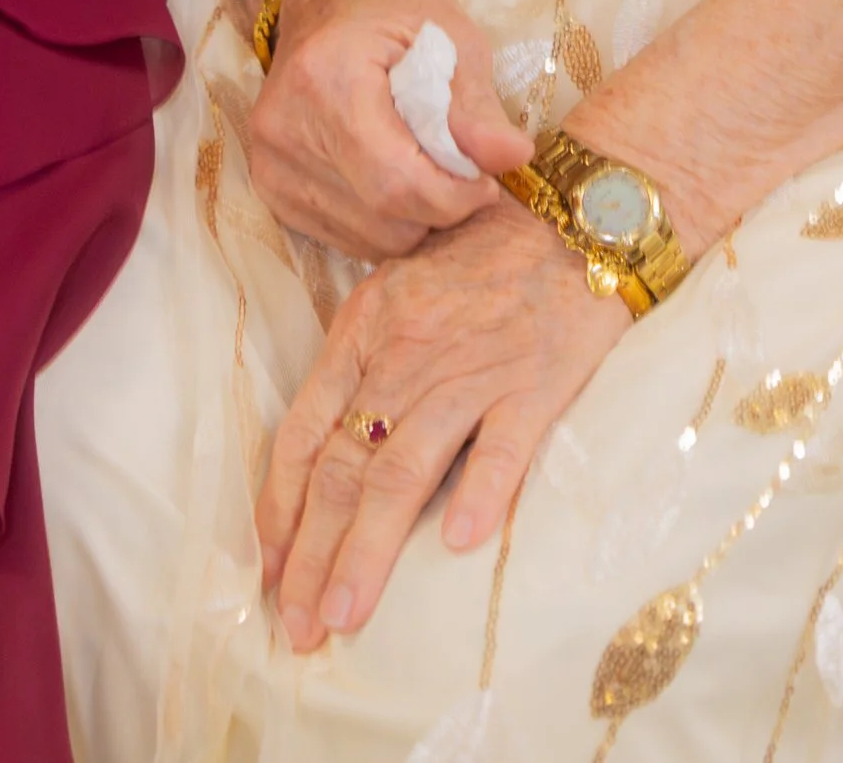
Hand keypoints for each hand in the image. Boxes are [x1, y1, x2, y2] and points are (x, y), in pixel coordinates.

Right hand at [249, 0, 527, 257]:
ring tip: (424, 165)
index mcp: (326, 80)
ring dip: (414, 220)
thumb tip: (514, 157)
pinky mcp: (271, 188)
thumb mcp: (449, 37)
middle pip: (384, 220)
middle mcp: (284, 130)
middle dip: (439, 210)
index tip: (488, 180)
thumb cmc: (392, 5)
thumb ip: (475, 106)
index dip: (455, 197)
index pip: (396, 182)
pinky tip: (392, 174)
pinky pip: (346, 238)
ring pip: (368, 241)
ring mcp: (271, 164)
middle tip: (462, 171)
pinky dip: (384, 222)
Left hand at [258, 200, 624, 650]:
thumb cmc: (484, 257)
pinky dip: (479, 493)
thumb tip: (326, 457)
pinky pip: (501, 445)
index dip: (281, 507)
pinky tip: (458, 543)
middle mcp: (405, 352)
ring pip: (404, 470)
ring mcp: (470, 369)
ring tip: (345, 614)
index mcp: (364, 329)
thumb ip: (367, 364)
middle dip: (313, 553)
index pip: (304, 430)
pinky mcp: (535, 382)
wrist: (575, 215)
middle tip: (296, 626)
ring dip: (369, 549)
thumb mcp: (401, 292)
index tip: (268, 573)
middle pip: (344, 465)